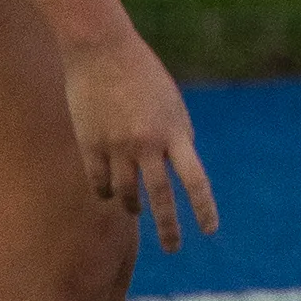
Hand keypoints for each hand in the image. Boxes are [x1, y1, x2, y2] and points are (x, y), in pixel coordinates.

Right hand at [64, 32, 213, 249]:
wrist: (103, 52)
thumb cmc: (144, 77)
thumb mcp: (172, 107)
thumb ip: (175, 140)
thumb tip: (175, 172)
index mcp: (176, 132)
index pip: (195, 180)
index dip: (204, 208)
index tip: (210, 231)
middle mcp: (148, 144)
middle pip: (161, 197)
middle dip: (168, 228)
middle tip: (174, 249)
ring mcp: (117, 146)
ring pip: (126, 194)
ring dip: (132, 206)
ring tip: (136, 212)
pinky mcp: (89, 144)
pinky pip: (98, 181)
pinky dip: (104, 191)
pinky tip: (107, 195)